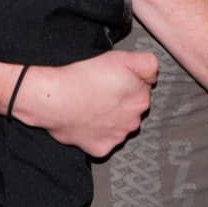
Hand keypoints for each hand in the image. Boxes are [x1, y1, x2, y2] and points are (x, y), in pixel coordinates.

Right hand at [13, 48, 158, 156]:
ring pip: (118, 125)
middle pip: (131, 109)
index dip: (126, 81)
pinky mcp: (101, 148)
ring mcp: (117, 137)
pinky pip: (103, 141)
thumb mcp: (121, 57)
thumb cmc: (83, 76)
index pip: (141, 88)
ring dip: (109, 118)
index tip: (111, 79)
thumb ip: (147, 64)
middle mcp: (134, 121)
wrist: (54, 99)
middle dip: (120, 102)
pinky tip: (85, 121)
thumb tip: (153, 76)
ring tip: (90, 106)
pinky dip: (96, 134)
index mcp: (141, 98)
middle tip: (99, 91)